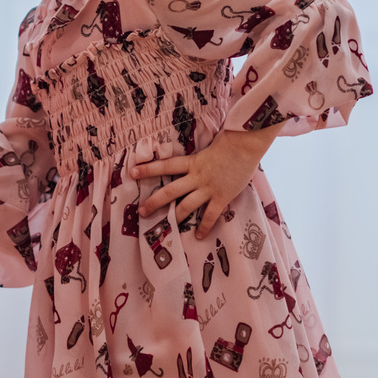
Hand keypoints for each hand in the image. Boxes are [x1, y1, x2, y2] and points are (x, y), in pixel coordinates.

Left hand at [133, 128, 273, 238]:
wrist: (246, 146)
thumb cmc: (230, 142)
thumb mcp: (209, 145)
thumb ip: (200, 155)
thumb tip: (195, 155)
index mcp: (192, 162)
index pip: (165, 166)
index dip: (148, 169)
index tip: (132, 172)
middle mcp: (196, 177)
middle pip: (170, 191)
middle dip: (154, 202)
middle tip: (142, 212)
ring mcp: (208, 188)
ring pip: (186, 205)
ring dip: (175, 216)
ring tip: (164, 226)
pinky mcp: (222, 197)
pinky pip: (210, 215)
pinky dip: (204, 227)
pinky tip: (198, 236)